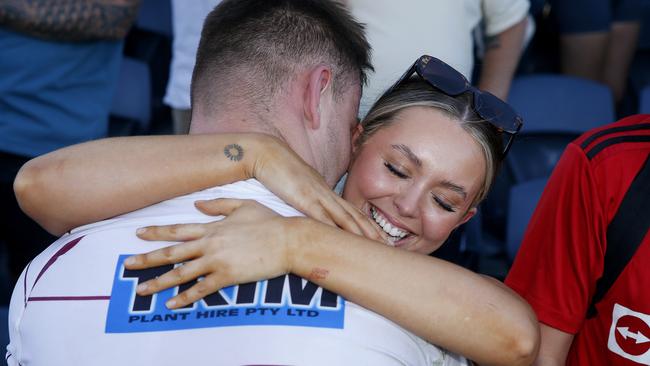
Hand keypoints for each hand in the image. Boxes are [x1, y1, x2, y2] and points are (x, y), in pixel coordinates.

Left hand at [125, 199, 290, 308]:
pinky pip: (202, 289)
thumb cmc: (270, 222)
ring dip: (159, 282)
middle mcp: (210, 244)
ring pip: (181, 273)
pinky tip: (171, 304)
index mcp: (213, 227)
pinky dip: (185, 298)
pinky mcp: (228, 277)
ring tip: (142, 289)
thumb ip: (218, 204)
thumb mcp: (243, 205)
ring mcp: (218, 261)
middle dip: (147, 258)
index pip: (178, 230)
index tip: (138, 233)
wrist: (288, 240)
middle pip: (172, 252)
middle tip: (127, 264)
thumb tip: (196, 203)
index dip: (157, 232)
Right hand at [248, 137, 385, 241]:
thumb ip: (305, 200)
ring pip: (345, 217)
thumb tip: (311, 213)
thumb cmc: (278, 169)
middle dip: (373, 233)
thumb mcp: (296, 188)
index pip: (351, 211)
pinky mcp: (303, 198)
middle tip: (389, 247)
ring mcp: (316, 195)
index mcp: (324, 191)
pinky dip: (334, 230)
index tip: (380, 238)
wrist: (265, 152)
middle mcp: (325, 193)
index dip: (367, 225)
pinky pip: (322, 217)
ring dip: (361, 234)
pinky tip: (343, 242)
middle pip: (355, 215)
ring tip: (376, 247)